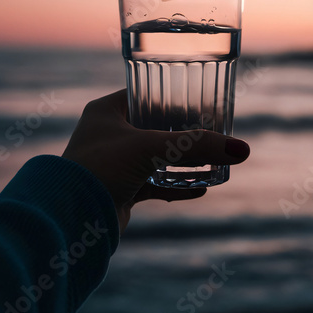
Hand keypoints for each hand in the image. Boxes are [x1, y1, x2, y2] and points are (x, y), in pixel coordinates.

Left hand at [62, 89, 249, 232]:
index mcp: (107, 112)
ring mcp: (115, 162)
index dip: (172, 97)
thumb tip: (241, 150)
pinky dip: (176, 185)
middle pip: (154, 126)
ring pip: (156, 156)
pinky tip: (200, 187)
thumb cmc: (102, 169)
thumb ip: (196, 146)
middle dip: (183, 131)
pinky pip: (154, 183)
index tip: (199, 101)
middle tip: (211, 129)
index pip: (145, 95)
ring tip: (211, 158)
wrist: (70, 217)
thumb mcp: (150, 148)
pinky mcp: (121, 188)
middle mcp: (109, 134)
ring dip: (182, 160)